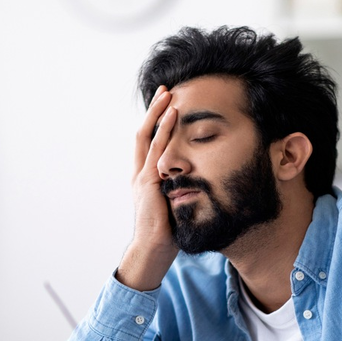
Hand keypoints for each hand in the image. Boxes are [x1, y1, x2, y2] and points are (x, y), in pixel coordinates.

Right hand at [116, 86, 179, 291]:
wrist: (154, 250)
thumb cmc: (168, 233)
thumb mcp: (176, 204)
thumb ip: (181, 189)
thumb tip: (201, 181)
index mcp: (145, 179)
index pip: (149, 144)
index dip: (156, 124)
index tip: (167, 106)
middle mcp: (140, 174)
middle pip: (143, 134)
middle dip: (154, 111)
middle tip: (165, 90)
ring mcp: (142, 176)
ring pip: (147, 137)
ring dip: (158, 113)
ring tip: (168, 94)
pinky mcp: (148, 182)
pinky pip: (156, 150)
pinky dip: (164, 131)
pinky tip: (173, 116)